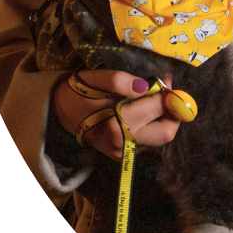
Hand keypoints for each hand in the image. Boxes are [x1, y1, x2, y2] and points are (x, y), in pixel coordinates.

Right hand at [52, 70, 180, 159]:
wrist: (59, 114)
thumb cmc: (79, 93)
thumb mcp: (96, 79)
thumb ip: (120, 80)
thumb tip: (146, 86)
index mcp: (117, 124)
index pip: (158, 108)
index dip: (168, 91)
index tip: (167, 77)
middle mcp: (123, 143)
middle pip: (166, 133)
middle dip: (174, 112)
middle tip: (168, 93)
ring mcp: (123, 153)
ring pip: (160, 138)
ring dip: (165, 118)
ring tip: (156, 99)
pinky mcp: (124, 155)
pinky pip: (149, 140)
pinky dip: (153, 124)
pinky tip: (145, 110)